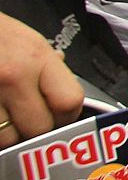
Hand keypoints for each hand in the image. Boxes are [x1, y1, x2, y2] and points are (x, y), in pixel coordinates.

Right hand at [0, 13, 83, 147]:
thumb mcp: (27, 40)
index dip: (68, 115)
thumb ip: (49, 67)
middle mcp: (12, 76)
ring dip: (9, 135)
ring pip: (7, 139)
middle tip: (31, 122)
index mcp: (35, 57)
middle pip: (39, 127)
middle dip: (37, 130)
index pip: (68, 101)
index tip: (61, 117)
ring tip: (6, 119)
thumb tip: (64, 92)